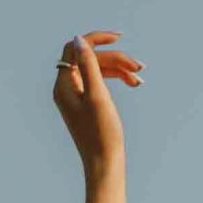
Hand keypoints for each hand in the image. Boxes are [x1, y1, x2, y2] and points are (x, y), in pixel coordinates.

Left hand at [53, 29, 144, 170]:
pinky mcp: (86, 104)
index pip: (75, 49)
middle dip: (115, 60)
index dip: (95, 40)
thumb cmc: (101, 133)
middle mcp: (66, 89)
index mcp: (64, 85)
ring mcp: (76, 97)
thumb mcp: (97, 95)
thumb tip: (78, 39)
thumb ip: (88, 65)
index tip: (118, 38)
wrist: (104, 164)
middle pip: (90, 60)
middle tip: (138, 67)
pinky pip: (100, 83)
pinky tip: (133, 83)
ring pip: (97, 71)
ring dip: (119, 70)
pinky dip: (116, 80)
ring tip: (139, 78)